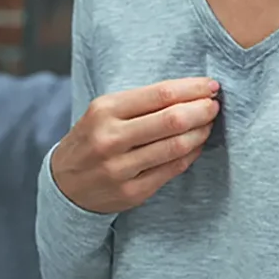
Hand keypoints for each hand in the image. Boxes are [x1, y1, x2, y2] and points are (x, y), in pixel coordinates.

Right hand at [50, 78, 221, 214]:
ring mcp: (120, 168)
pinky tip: (197, 145)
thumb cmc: (91, 138)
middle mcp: (110, 139)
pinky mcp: (131, 192)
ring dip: (201, 132)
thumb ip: (141, 102)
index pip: (160, 94)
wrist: (64, 185)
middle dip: (202, 110)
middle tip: (214, 105)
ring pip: (176, 146)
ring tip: (208, 124)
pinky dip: (191, 154)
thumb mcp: (103, 112)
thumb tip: (191, 91)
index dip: (193, 89)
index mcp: (104, 110)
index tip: (211, 86)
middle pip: (172, 120)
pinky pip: (172, 169)